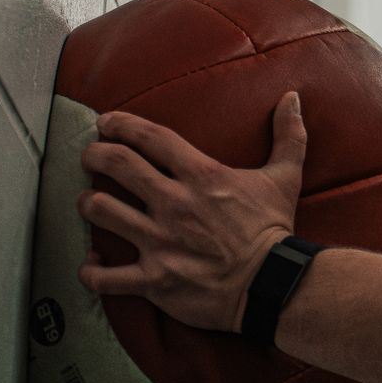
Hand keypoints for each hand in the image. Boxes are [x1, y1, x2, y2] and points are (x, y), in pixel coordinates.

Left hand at [76, 91, 306, 332]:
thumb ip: (287, 136)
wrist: (272, 285)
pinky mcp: (153, 279)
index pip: (151, 138)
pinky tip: (92, 263)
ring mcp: (159, 242)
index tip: (106, 122)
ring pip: (102, 212)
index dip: (123, 124)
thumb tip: (293, 97)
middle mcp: (174, 203)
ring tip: (88, 202)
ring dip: (88, 204)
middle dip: (95, 155)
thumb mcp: (285, 177)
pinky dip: (91, 270)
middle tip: (89, 155)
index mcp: (201, 176)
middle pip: (117, 165)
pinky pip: (105, 276)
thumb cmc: (274, 230)